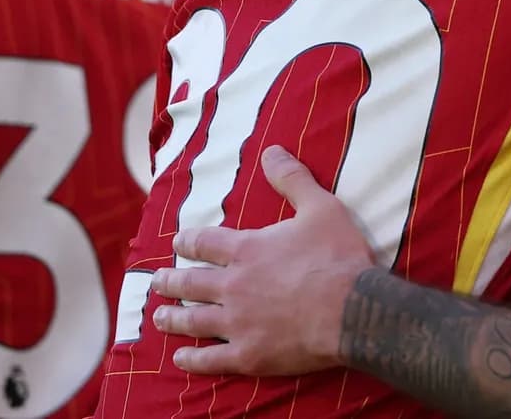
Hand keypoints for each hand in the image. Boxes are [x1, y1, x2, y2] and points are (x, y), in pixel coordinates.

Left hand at [151, 145, 376, 376]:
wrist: (353, 310)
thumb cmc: (338, 257)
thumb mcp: (320, 208)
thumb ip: (292, 179)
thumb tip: (271, 150)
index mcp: (246, 250)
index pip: (204, 243)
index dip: (187, 242)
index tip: (176, 244)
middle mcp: (233, 286)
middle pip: (191, 283)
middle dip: (170, 282)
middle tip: (157, 283)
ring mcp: (238, 323)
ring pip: (194, 320)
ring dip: (172, 318)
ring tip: (158, 318)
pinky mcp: (249, 354)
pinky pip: (211, 359)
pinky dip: (192, 359)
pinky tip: (180, 358)